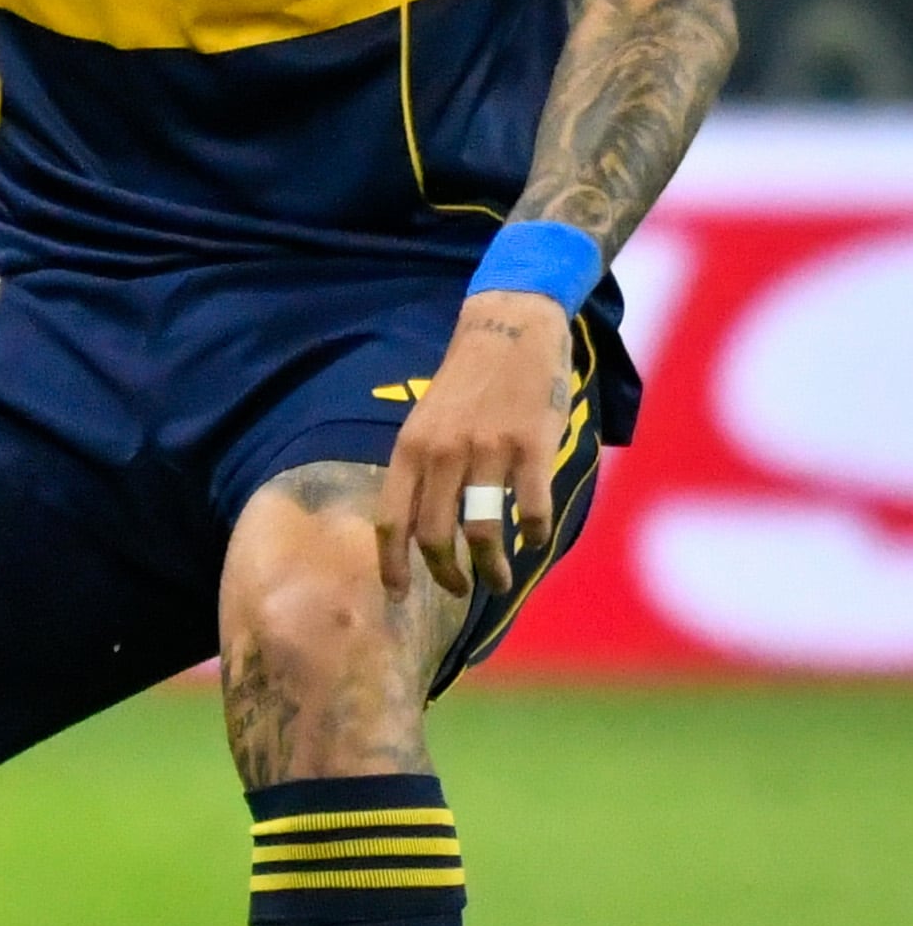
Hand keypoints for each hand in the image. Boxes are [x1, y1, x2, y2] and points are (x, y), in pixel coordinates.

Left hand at [380, 290, 573, 598]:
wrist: (509, 330)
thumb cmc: (466, 386)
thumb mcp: (425, 424)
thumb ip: (420, 472)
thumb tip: (418, 534)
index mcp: (410, 450)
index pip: (391, 521)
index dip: (391, 566)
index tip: (397, 596)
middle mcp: (443, 453)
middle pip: (435, 537)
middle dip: (446, 575)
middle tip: (458, 591)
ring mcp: (488, 450)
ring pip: (482, 532)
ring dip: (491, 569)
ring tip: (498, 583)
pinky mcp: (532, 445)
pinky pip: (530, 508)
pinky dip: (533, 534)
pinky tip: (534, 540)